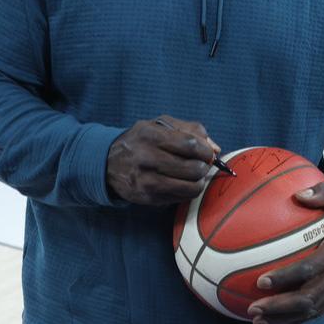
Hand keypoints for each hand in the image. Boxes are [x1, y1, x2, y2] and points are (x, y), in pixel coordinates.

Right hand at [105, 115, 220, 204]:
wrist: (107, 162)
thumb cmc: (142, 140)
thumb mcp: (161, 125)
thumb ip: (191, 130)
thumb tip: (215, 149)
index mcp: (151, 135)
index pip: (191, 145)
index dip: (206, 151)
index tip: (207, 153)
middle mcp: (146, 158)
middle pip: (193, 168)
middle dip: (204, 167)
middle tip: (201, 164)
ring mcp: (146, 181)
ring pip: (191, 187)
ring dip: (199, 181)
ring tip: (194, 174)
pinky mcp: (148, 198)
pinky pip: (181, 198)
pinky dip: (187, 191)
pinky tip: (181, 183)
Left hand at [247, 182, 323, 323]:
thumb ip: (323, 193)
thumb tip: (296, 194)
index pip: (311, 268)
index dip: (286, 277)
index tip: (261, 280)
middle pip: (310, 298)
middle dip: (280, 307)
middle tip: (253, 307)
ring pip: (313, 310)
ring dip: (284, 318)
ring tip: (257, 319)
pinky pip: (319, 310)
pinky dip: (296, 319)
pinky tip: (275, 319)